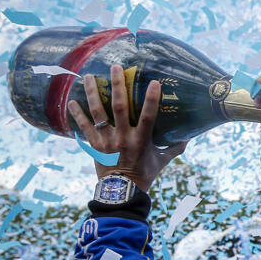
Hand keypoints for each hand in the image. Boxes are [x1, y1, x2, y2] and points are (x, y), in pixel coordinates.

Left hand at [68, 66, 185, 190]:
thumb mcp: (162, 161)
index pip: (148, 116)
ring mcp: (107, 141)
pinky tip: (71, 101)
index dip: (151, 99)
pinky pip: (84, 127)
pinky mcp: (95, 146)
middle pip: (119, 107)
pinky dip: (77, 114)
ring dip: (93, 93)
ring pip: (98, 113)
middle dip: (117, 86)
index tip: (154, 82)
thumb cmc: (144, 174)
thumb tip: (188, 136)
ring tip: (88, 76)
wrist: (122, 191)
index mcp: (141, 140)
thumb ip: (174, 148)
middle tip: (115, 68)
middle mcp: (123, 137)